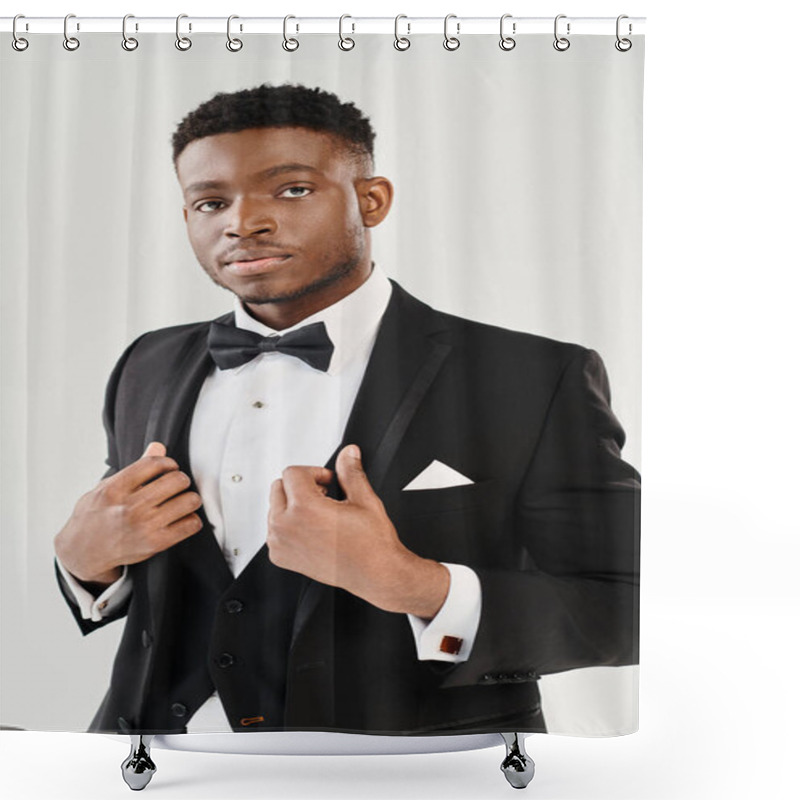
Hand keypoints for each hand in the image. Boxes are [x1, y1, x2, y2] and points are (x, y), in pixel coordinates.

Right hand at [54, 442, 203, 586]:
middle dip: (181, 479)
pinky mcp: (156, 544)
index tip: (170, 468)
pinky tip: (183, 519)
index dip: (168, 463)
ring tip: (184, 501)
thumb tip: (158, 446)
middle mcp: (130, 507)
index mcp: (116, 489)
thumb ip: (135, 468)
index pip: (154, 464)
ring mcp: (144, 526)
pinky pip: (191, 525)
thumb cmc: (96, 515)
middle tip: (178, 485)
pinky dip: (192, 520)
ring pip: (189, 501)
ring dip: (190, 499)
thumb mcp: (107, 487)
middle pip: (176, 481)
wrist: (84, 551)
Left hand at [267, 444, 449, 617]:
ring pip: (274, 508)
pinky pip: (274, 530)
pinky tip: (312, 529)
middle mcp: (286, 526)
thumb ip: (350, 472)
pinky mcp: (281, 557)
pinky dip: (289, 525)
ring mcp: (280, 544)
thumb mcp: (363, 499)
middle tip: (324, 496)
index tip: (328, 481)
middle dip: (300, 486)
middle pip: (279, 487)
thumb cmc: (371, 544)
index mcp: (304, 508)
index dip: (315, 472)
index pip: (293, 473)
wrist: (375, 574)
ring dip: (292, 505)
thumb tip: (348, 454)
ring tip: (319, 514)